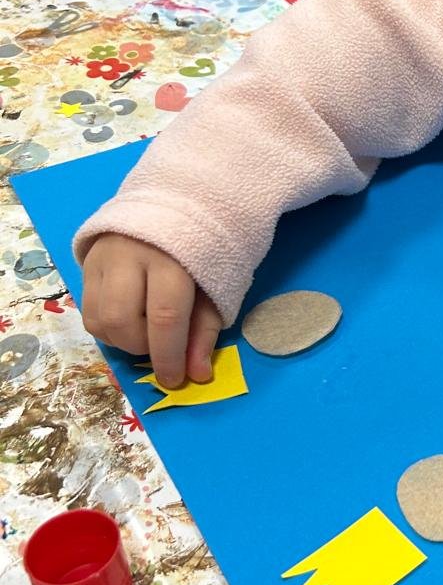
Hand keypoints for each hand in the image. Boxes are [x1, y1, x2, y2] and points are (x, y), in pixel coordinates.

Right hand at [82, 234, 221, 390]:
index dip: (169, 356)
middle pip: (122, 320)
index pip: (165, 316)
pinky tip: (128, 320)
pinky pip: (87, 311)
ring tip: (145, 330)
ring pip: (98, 319)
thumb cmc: (200, 250)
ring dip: (122, 340)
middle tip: (159, 345)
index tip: (175, 380)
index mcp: (171, 258)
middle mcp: (130, 256)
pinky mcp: (86, 263)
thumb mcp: (214, 286)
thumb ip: (205, 330)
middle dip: (141, 347)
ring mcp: (102, 258)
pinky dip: (107, 328)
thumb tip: (197, 375)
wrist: (171, 203)